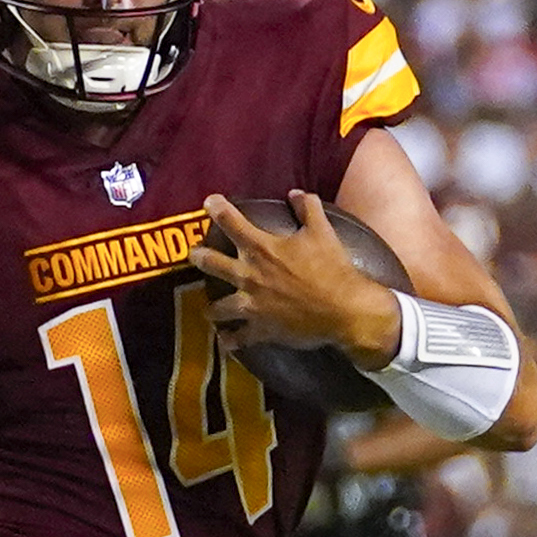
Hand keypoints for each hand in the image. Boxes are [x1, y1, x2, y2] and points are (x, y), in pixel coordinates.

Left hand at [192, 191, 398, 365]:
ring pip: (218, 308)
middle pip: (211, 263)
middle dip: (198, 257)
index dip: (218, 209)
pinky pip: (237, 338)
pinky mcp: (259, 329)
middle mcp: (249, 275)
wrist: (343, 309)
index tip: (208, 202)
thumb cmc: (332, 268)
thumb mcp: (322, 231)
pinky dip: (230, 341)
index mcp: (262, 249)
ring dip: (211, 309)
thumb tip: (295, 193)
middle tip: (193, 254)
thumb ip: (308, 209)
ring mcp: (251, 304)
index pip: (233, 223)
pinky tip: (225, 342)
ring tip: (207, 311)